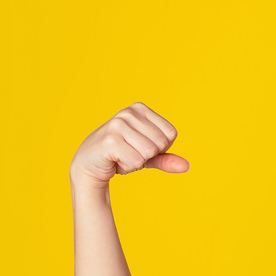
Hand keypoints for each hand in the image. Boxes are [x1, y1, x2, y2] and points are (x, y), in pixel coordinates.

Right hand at [70, 102, 188, 188]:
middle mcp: (129, 112)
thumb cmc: (121, 155)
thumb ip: (166, 158)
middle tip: (130, 152)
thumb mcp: (147, 155)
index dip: (160, 147)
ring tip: (122, 155)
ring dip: (138, 161)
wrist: (89, 164)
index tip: (141, 146)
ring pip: (149, 152)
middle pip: (161, 143)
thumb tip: (186, 166)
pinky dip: (128, 167)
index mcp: (140, 108)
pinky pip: (136, 161)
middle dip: (148, 155)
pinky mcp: (110, 140)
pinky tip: (115, 160)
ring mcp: (118, 124)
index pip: (171, 134)